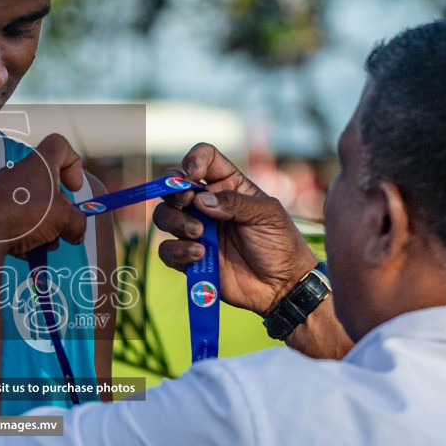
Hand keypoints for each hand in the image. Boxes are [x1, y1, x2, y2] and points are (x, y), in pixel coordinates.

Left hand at [0, 133, 87, 257]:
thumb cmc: (23, 215)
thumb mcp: (64, 220)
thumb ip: (78, 223)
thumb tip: (76, 233)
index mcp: (38, 164)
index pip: (59, 145)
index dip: (74, 163)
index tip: (74, 188)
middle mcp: (18, 172)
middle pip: (48, 187)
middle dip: (58, 211)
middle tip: (61, 229)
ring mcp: (0, 191)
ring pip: (31, 208)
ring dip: (41, 228)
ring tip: (41, 244)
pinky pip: (13, 221)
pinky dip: (21, 235)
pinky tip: (21, 250)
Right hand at [153, 143, 318, 317]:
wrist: (281, 286)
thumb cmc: (280, 244)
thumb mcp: (266, 214)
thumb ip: (235, 202)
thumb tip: (200, 200)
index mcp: (228, 186)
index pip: (204, 159)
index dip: (193, 160)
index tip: (193, 174)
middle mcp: (207, 205)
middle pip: (173, 185)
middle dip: (173, 190)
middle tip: (187, 202)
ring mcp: (196, 231)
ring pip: (164, 216)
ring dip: (175, 221)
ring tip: (198, 234)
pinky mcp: (189, 258)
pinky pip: (167, 250)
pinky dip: (177, 250)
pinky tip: (198, 255)